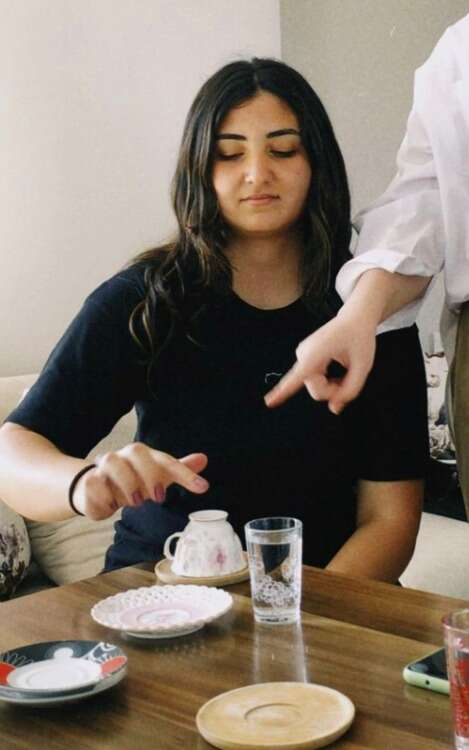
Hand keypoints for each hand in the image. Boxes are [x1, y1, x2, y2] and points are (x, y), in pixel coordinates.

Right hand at [72, 445, 208, 519]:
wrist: (96, 488)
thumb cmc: (132, 481)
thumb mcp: (158, 477)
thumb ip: (179, 470)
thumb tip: (203, 458)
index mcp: (144, 455)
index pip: (167, 460)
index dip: (185, 474)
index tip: (203, 487)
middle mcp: (124, 457)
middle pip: (136, 452)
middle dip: (149, 474)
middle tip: (158, 497)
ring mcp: (104, 467)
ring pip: (112, 462)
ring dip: (127, 483)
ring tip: (135, 502)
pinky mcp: (89, 481)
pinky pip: (95, 483)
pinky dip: (107, 497)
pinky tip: (112, 505)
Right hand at [264, 315, 376, 413]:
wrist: (354, 319)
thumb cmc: (360, 338)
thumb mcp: (363, 367)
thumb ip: (351, 390)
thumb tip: (334, 409)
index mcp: (317, 352)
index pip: (299, 375)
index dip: (283, 391)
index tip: (269, 402)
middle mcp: (304, 354)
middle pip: (315, 390)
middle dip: (332, 390)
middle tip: (349, 379)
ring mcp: (302, 356)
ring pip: (314, 387)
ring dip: (330, 386)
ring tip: (344, 372)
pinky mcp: (304, 359)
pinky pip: (313, 381)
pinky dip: (326, 381)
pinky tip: (335, 371)